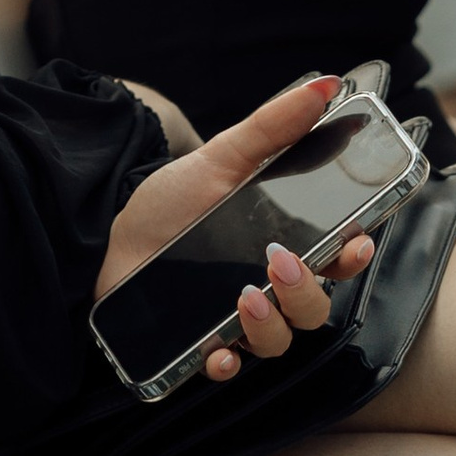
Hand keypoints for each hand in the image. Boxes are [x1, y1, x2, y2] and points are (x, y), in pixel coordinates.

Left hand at [97, 72, 376, 385]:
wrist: (101, 230)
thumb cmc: (170, 200)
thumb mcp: (221, 157)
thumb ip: (273, 126)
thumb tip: (325, 85)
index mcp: (283, 244)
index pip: (338, 260)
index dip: (354, 258)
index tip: (355, 243)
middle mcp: (266, 288)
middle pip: (314, 310)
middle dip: (308, 292)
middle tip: (280, 260)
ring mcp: (233, 321)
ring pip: (277, 343)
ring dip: (271, 327)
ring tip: (245, 296)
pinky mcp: (195, 344)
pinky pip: (225, 369)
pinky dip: (225, 366)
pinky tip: (217, 354)